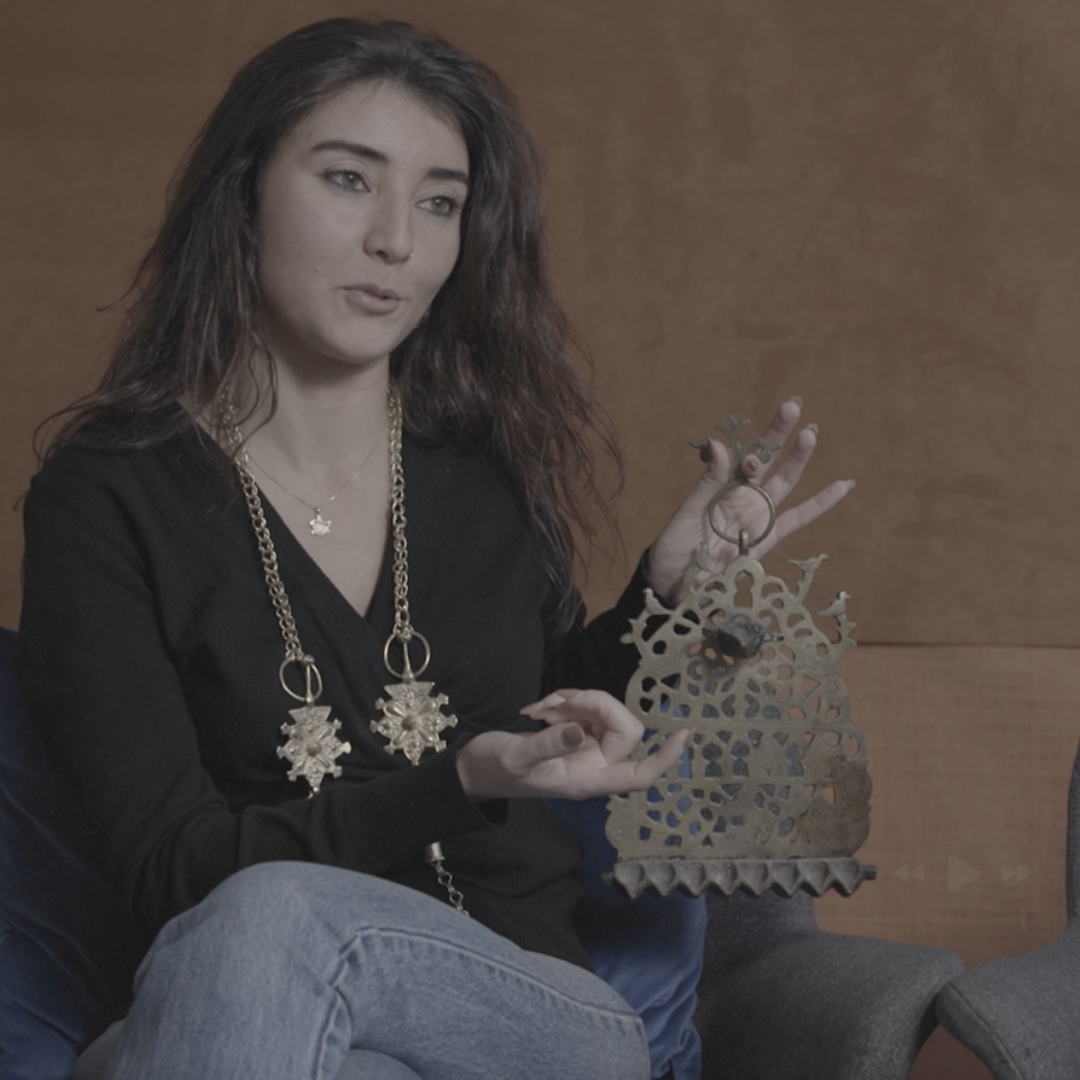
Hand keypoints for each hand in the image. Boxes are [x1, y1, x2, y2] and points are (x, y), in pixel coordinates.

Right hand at [455, 689, 690, 801]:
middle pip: (622, 728)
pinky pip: (583, 708)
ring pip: (601, 712)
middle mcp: (592, 764)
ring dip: (572, 702)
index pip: (638, 774)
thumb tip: (576, 730)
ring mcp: (584, 746)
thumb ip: (547, 745)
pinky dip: (562, 701)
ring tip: (539, 709)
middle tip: (559, 701)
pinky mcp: (572, 731)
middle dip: (595, 706)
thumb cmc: (494, 770)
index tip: (684, 735)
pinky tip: (536, 709)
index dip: (663, 758)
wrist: (475, 767)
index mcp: (587, 781)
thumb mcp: (517, 759)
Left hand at [646, 397, 854, 603]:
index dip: (751, 438)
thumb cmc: (676, 546)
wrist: (676, 583)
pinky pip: (798, 519)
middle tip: (794, 403)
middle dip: (779, 433)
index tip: (755, 424)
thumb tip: (717, 444)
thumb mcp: (689, 511)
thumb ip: (708, 482)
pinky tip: (844, 485)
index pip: (742, 454)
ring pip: (784, 482)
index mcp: (721, 486)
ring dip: (798, 458)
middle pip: (766, 460)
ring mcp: (757, 516)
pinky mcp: (768, 539)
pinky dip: (821, 503)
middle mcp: (743, 497)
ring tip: (812, 432)